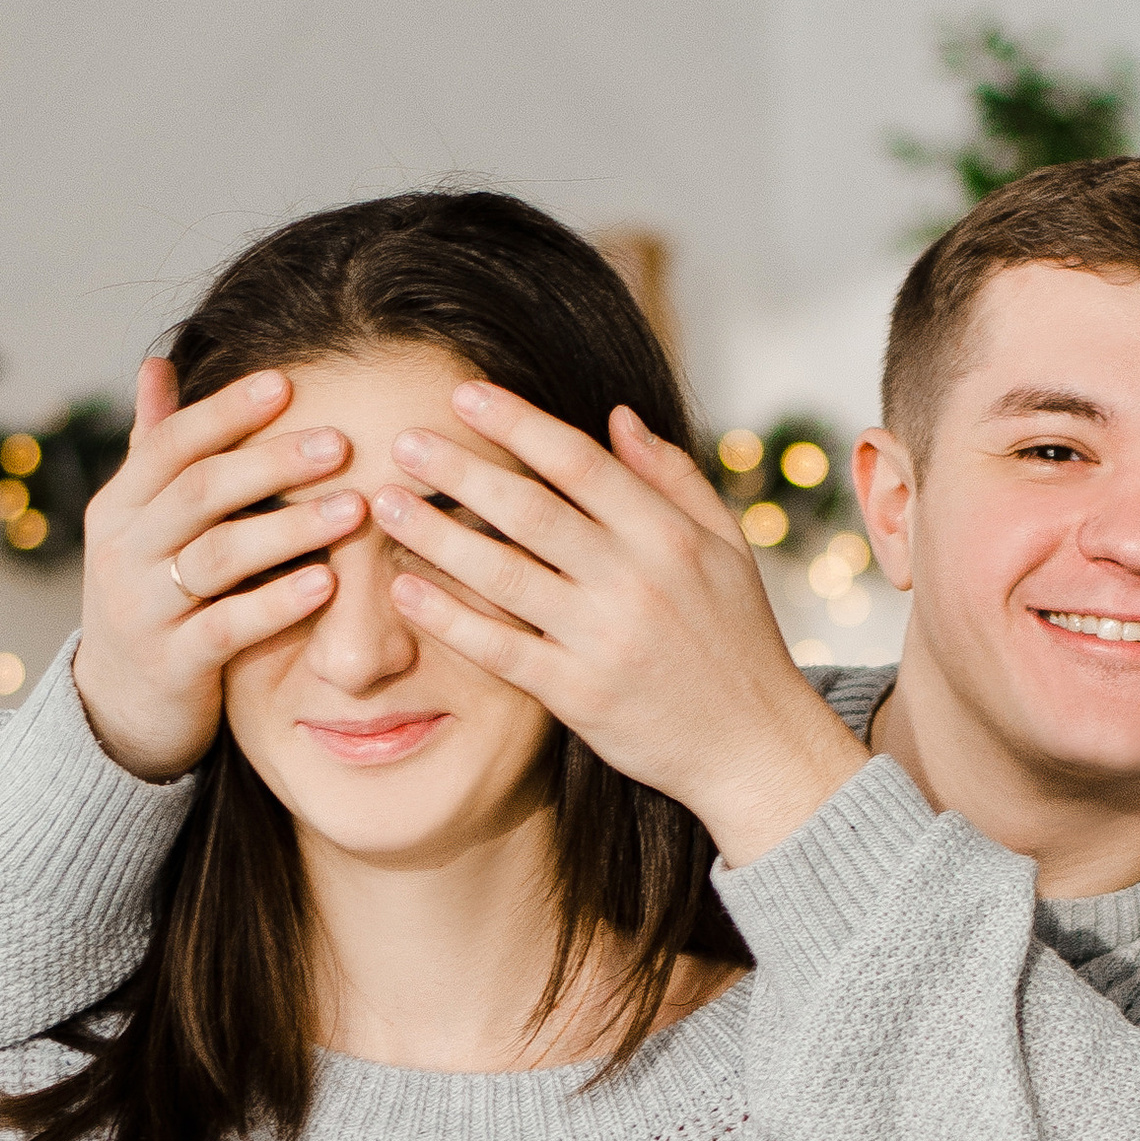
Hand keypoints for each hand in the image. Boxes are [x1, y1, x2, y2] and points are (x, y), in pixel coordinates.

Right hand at [73, 359, 369, 779]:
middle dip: (271, 463)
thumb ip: (153, 448)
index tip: (288, 382)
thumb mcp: (140, 524)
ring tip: (354, 508)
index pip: (170, 444)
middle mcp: (122, 551)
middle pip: (198, 492)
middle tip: (340, 442)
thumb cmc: (148, 597)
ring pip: (217, 556)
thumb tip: (158, 363)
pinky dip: (279, 603)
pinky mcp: (173, 665)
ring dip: (289, 528)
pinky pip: (229, 627)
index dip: (226, 411)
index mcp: (118, 507)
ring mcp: (143, 610)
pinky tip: (328, 581)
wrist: (117, 706)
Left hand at [371, 384, 872, 865]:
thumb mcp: (726, 547)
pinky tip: (405, 588)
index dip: (517, 423)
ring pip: (505, 575)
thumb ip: (673, 479)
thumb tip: (616, 417)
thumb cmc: (738, 640)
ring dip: (437, 535)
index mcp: (669, 536)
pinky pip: (500, 649)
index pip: (580, 463)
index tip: (464, 395)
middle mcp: (635, 581)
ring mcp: (604, 640)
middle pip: (530, 511)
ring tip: (386, 504)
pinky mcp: (579, 696)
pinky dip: (449, 618)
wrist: (753, 745)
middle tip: (403, 441)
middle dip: (460, 470)